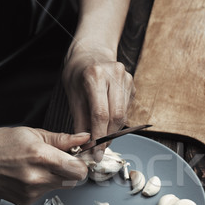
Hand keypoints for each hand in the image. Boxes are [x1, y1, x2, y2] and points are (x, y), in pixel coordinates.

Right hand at [0, 127, 90, 204]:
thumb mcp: (32, 133)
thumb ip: (62, 139)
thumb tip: (83, 138)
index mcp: (42, 157)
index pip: (79, 170)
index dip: (81, 163)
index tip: (78, 158)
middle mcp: (38, 178)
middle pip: (73, 181)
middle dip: (71, 171)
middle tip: (59, 160)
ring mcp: (31, 192)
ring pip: (59, 187)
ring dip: (56, 177)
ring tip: (37, 165)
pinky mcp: (25, 201)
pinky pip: (44, 193)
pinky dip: (41, 185)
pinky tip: (27, 174)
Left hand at [62, 41, 134, 160]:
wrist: (91, 51)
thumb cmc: (78, 72)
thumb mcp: (72, 95)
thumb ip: (80, 121)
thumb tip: (86, 145)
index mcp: (96, 75)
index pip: (101, 113)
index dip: (99, 136)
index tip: (95, 152)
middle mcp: (115, 75)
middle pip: (116, 116)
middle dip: (107, 137)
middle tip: (99, 150)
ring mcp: (126, 78)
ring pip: (123, 115)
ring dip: (113, 131)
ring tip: (101, 138)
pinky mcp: (132, 84)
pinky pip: (126, 109)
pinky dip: (117, 121)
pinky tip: (107, 121)